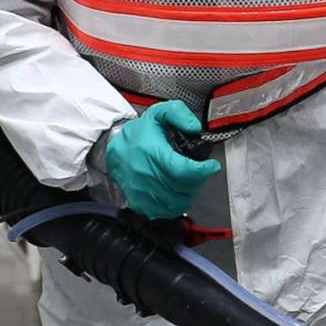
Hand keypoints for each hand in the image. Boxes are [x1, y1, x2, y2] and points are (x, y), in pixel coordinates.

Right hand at [100, 101, 220, 219]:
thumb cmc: (138, 134)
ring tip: (188, 181)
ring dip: (188, 193)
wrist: (114, 148)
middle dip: (198, 180)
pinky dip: (176, 205)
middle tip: (199, 171)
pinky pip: (165, 212)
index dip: (202, 171)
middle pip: (182, 188)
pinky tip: (177, 193)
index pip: (182, 170)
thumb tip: (194, 127)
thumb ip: (179, 114)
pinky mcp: (139, 203)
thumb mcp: (158, 113)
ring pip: (176, 203)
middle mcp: (145, 174)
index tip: (210, 166)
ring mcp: (142, 191)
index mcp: (152, 152)